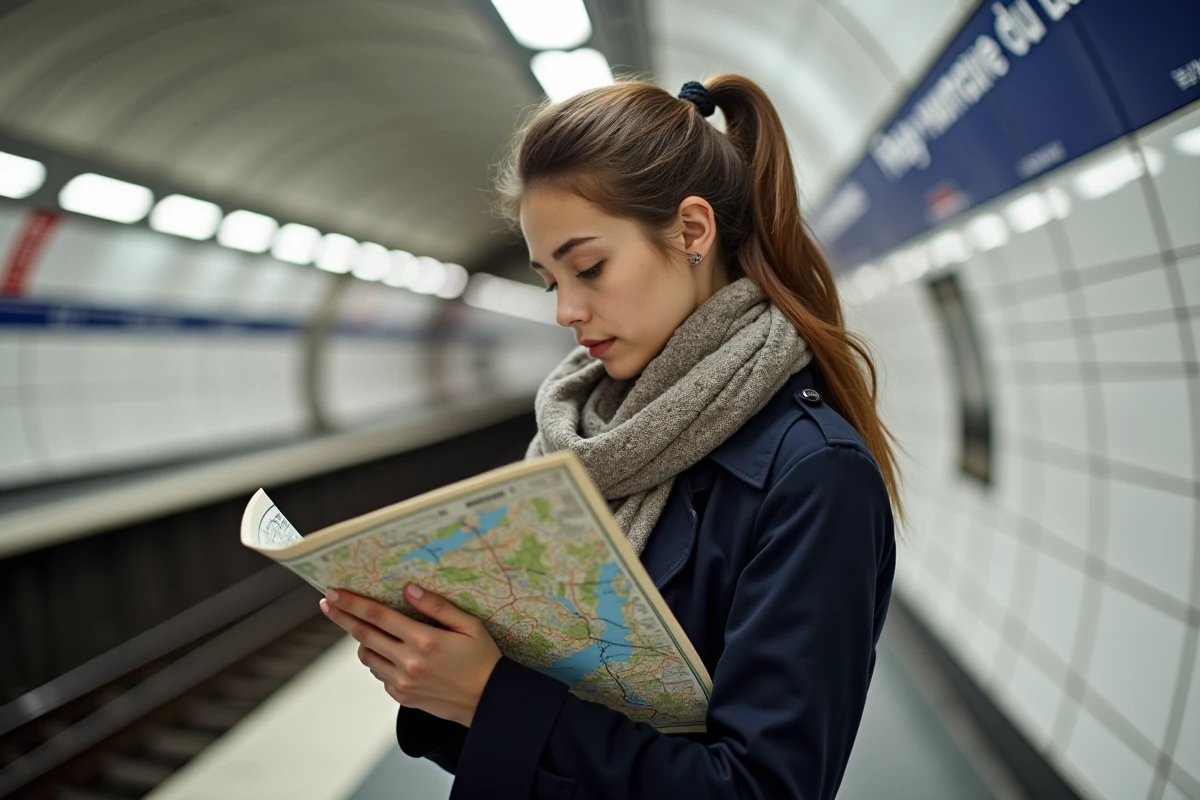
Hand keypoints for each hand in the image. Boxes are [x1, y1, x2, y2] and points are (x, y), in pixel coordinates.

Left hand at [319, 584, 501, 726]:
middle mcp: (408, 662)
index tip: (333, 593)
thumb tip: (409, 589)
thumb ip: (437, 606)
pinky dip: (378, 660)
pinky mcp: (402, 697)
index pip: (378, 616)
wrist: (488, 701)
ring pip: (367, 657)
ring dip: (361, 640)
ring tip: (366, 629)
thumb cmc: (483, 659)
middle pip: (364, 635)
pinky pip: (379, 674)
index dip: (353, 603)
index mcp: (424, 640)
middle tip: (327, 603)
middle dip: (343, 617)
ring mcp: (403, 682)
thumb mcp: (469, 626)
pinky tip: (390, 652)